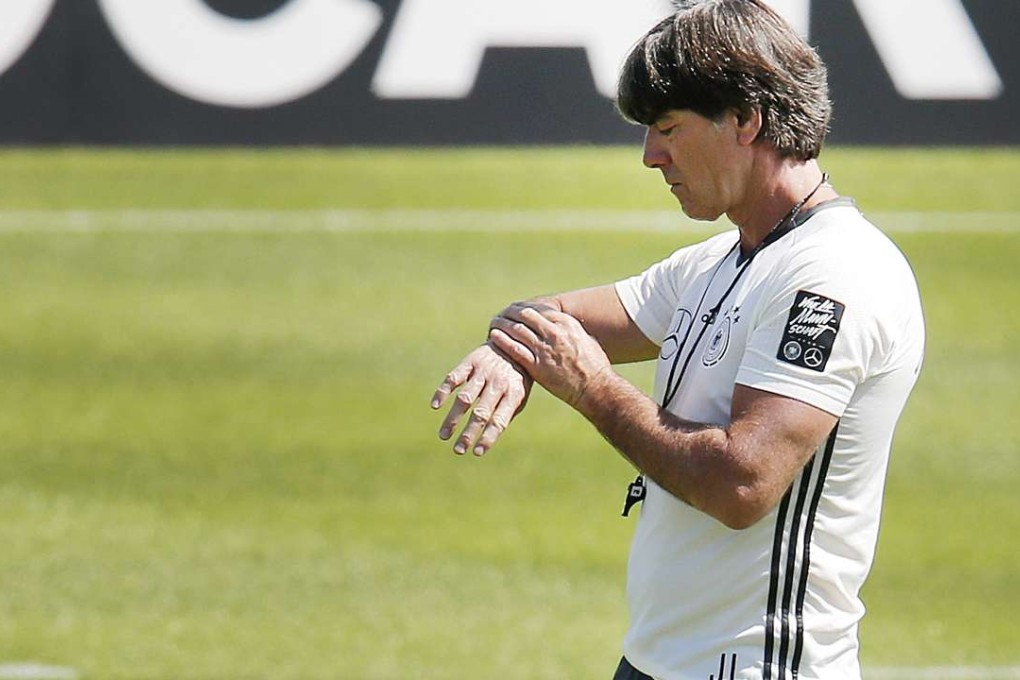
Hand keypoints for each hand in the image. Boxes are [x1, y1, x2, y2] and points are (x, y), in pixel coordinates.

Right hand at [431, 343, 532, 455]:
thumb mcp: (521, 394)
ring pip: (465, 398)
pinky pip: (454, 377)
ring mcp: (483, 371)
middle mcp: (498, 383)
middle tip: (458, 450)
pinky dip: (443, 391)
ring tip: (444, 436)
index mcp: (514, 393)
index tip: (477, 452)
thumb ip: (507, 414)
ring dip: (453, 419)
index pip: (499, 420)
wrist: (514, 339)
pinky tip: (435, 405)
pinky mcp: (470, 361)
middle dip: (468, 434)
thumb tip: (489, 437)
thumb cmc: (517, 375)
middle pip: (481, 413)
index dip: (488, 437)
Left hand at [488, 303, 611, 408]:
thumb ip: (572, 331)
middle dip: (510, 312)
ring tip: (493, 322)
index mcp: (567, 324)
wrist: (596, 388)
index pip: (539, 308)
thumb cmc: (595, 366)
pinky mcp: (538, 366)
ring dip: (502, 324)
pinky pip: (515, 349)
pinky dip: (502, 340)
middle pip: (525, 315)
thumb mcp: (587, 340)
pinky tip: (493, 336)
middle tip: (501, 313)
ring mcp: (545, 349)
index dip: (524, 307)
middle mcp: (555, 333)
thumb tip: (565, 326)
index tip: (515, 308)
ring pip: (517, 329)